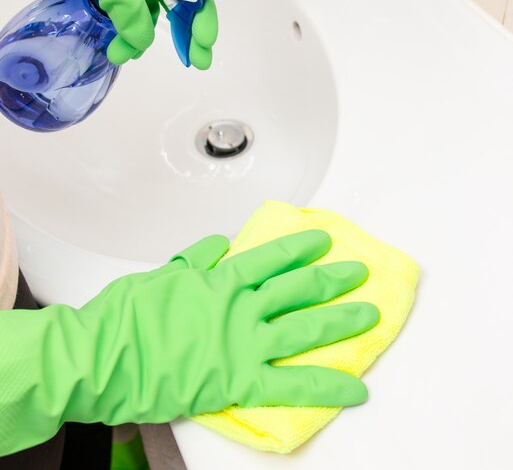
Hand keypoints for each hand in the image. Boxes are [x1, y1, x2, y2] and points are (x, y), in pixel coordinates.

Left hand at [0, 0, 218, 67]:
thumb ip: (131, 8)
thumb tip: (141, 41)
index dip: (200, 12)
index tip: (204, 41)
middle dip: (186, 30)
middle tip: (196, 59)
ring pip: (148, 12)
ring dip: (144, 37)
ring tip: (129, 54)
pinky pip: (124, 17)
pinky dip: (126, 35)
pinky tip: (120, 46)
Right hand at [72, 230, 379, 421]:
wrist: (104, 357)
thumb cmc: (127, 316)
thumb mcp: (162, 274)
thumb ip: (195, 258)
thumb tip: (218, 245)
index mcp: (220, 279)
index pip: (270, 257)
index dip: (300, 247)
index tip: (322, 240)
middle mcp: (239, 306)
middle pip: (297, 288)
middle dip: (332, 278)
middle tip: (359, 273)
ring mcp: (244, 342)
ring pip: (305, 328)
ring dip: (342, 321)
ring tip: (370, 315)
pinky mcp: (241, 380)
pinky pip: (294, 384)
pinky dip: (327, 388)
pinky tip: (356, 391)